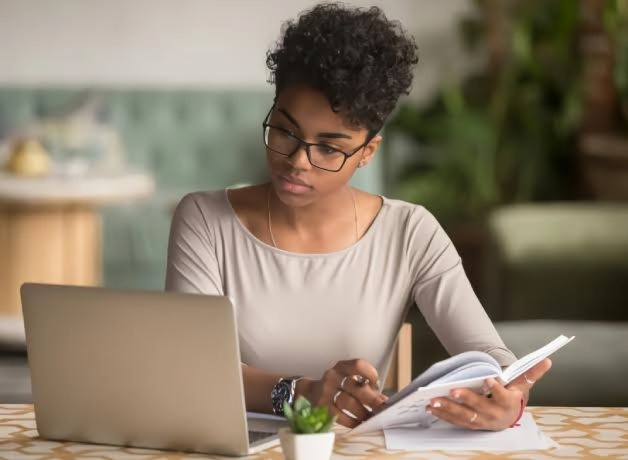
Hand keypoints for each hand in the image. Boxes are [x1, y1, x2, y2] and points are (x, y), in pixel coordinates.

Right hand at [298, 359, 387, 427]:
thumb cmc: (336, 386)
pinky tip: (358, 423)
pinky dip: (352, 421)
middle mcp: (332, 376)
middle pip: (355, 387)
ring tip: (371, 418)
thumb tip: (383, 400)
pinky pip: (339, 416)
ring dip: (362, 412)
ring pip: (347, 402)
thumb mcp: (347, 379)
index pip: (358, 365)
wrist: (309, 392)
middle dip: (372, 399)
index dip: (370, 373)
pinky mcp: (321, 407)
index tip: (376, 384)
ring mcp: (325, 392)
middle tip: (382, 408)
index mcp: (342, 367)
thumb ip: (364, 386)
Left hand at [426, 358, 551, 430]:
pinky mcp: (470, 424)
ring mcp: (482, 421)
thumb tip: (548, 360)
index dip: (497, 388)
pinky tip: (431, 407)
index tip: (489, 379)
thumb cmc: (513, 396)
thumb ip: (532, 372)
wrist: (509, 416)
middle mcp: (495, 415)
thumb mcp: (522, 384)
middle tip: (452, 390)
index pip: (503, 396)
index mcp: (509, 403)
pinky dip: (443, 415)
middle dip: (466, 399)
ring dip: (448, 409)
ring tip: (434, 400)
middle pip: (479, 407)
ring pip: (464, 416)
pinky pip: (455, 421)